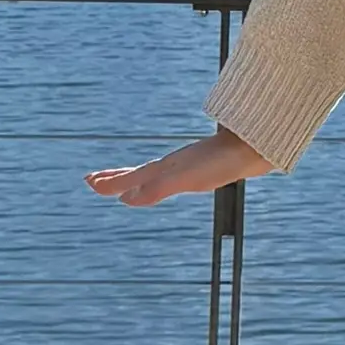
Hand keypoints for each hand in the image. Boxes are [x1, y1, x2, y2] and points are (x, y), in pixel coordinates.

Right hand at [86, 127, 270, 208]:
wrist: (255, 145)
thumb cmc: (220, 162)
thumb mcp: (185, 179)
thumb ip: (157, 188)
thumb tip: (126, 198)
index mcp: (165, 168)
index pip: (131, 177)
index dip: (111, 182)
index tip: (89, 182)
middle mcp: (172, 166)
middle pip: (137, 174)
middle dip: (115, 179)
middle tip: (93, 181)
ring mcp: (187, 167)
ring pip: (154, 174)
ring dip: (135, 180)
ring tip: (126, 186)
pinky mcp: (204, 168)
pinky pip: (173, 177)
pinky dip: (161, 182)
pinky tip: (168, 182)